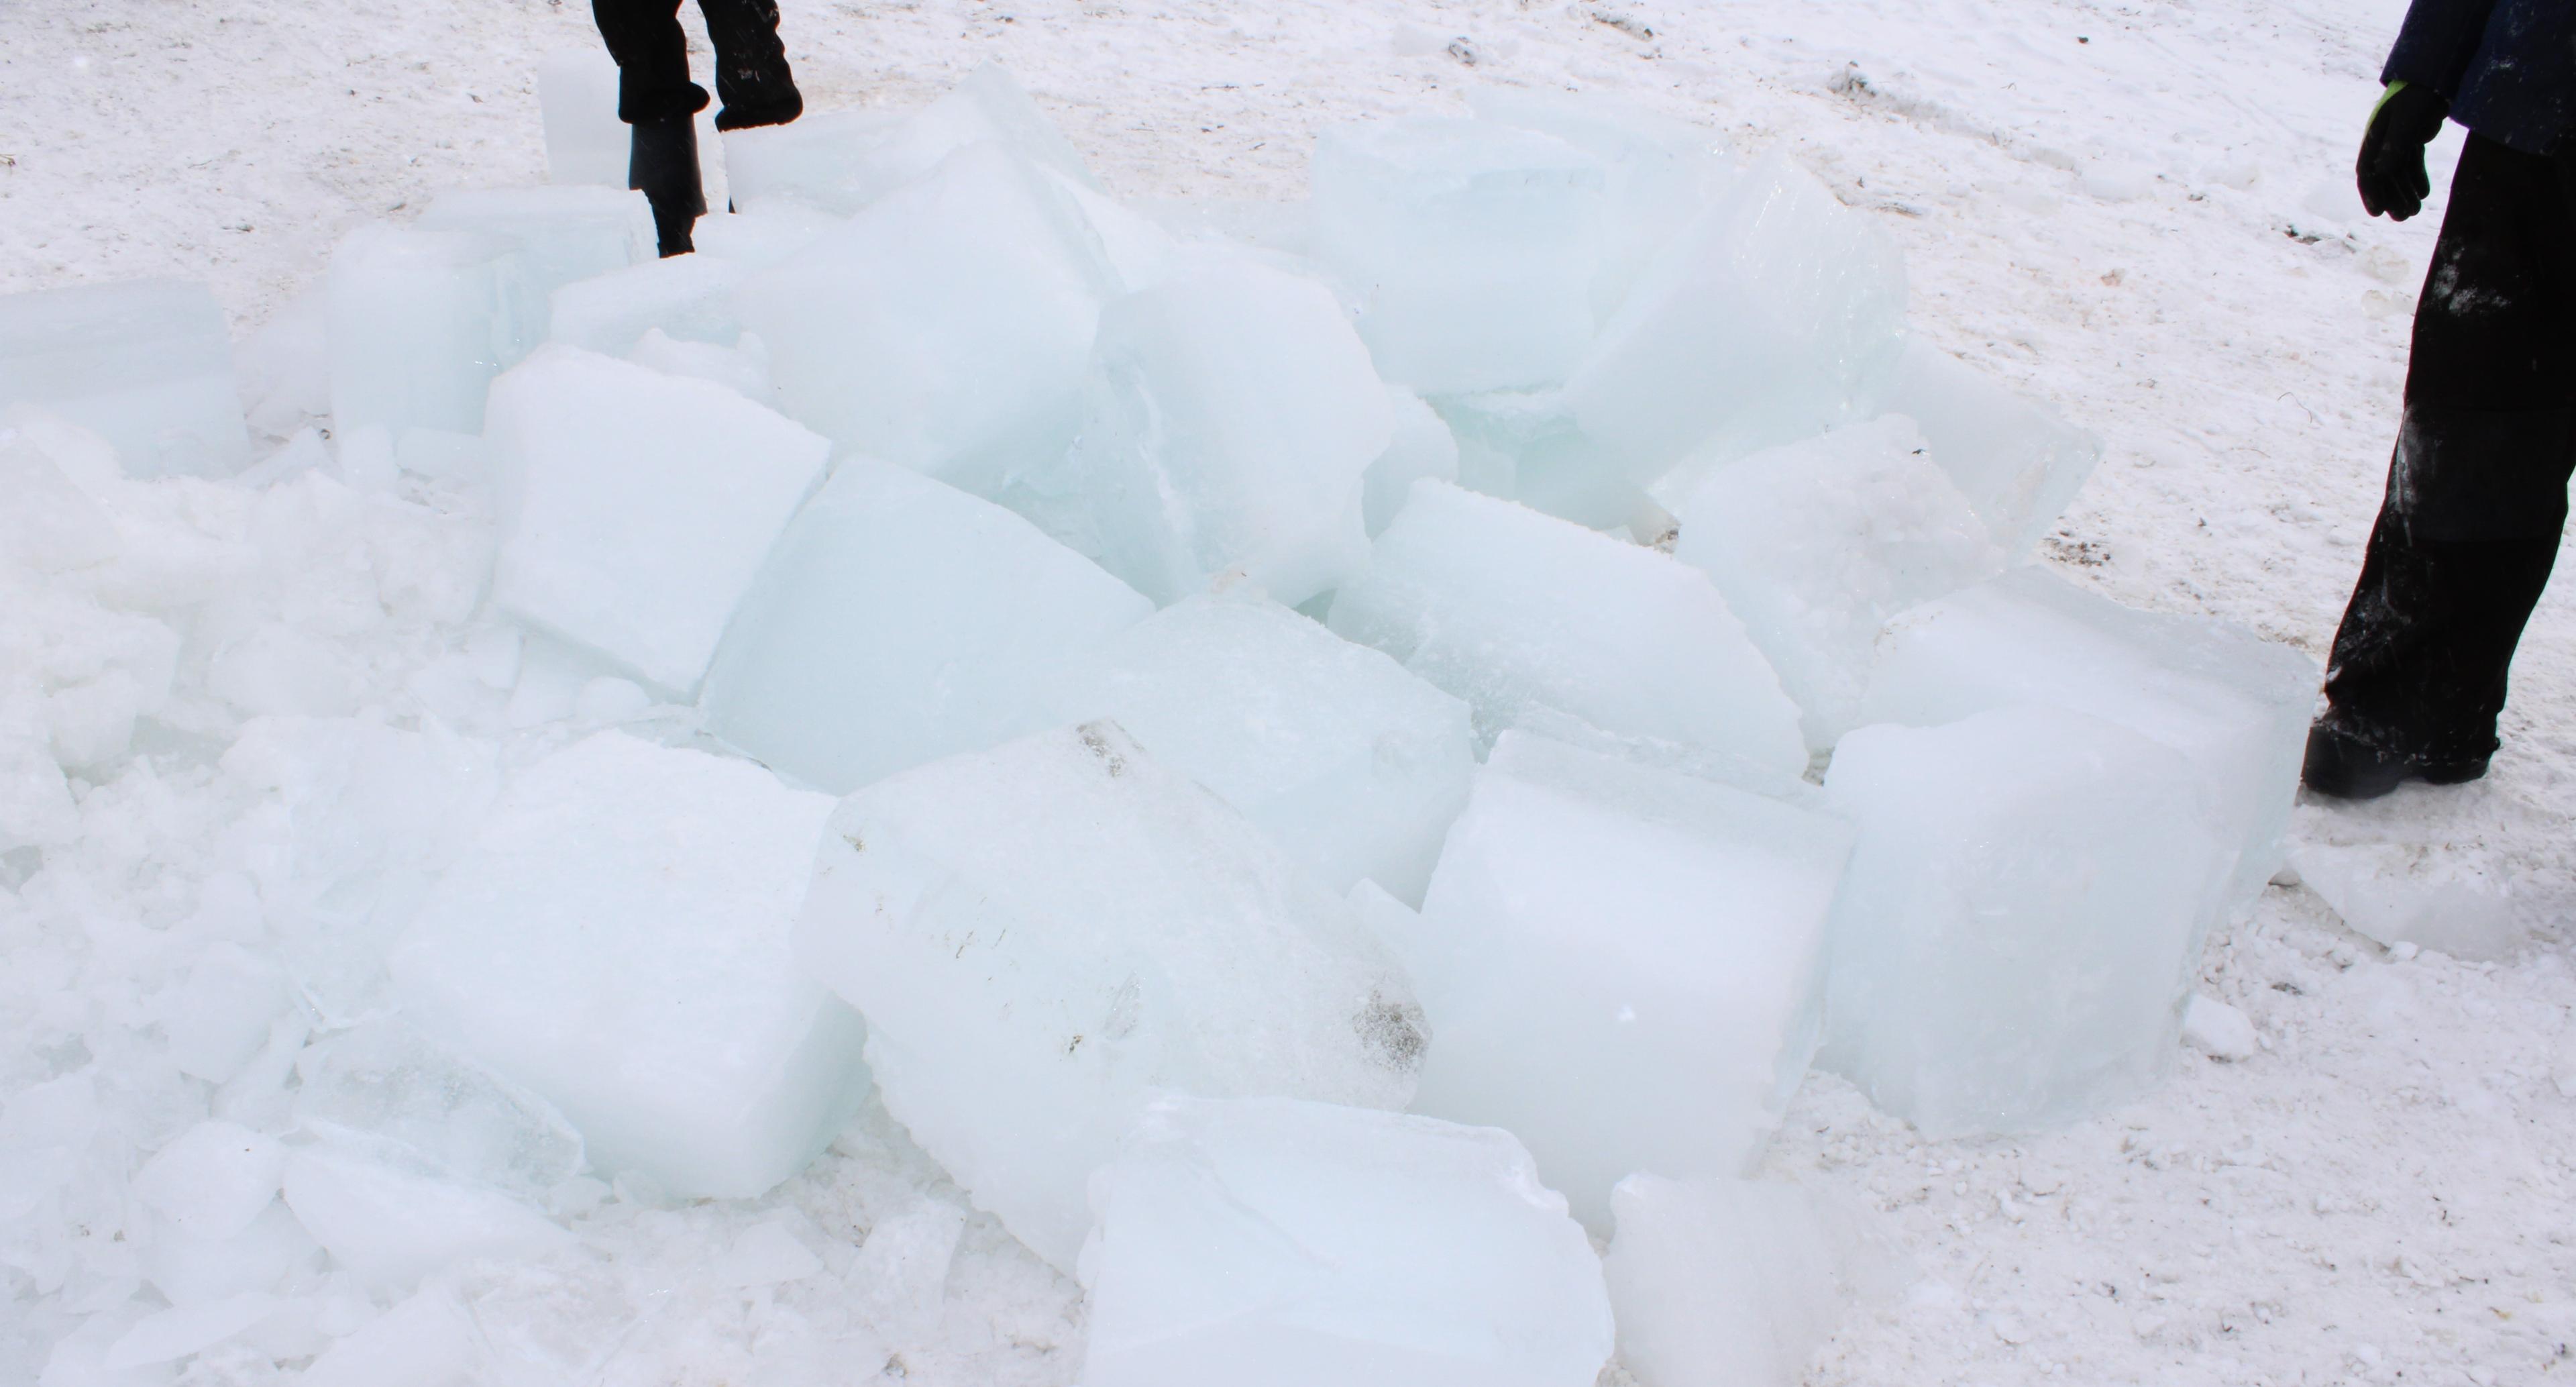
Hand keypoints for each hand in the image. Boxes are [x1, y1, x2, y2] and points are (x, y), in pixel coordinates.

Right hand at [2356, 81, 2449, 220]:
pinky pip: (2413, 163)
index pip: (2368, 171)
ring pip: (2399, 172)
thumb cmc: (2418, 96)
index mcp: (2374, 137)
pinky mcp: (2414, 137)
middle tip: (2402, 218)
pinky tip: (2424, 194)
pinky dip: (2417, 178)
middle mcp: (2383, 141)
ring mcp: (2398, 140)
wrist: (2435, 76)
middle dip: (2392, 198)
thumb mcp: (2406, 120)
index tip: (2376, 213)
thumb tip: (2383, 172)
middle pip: (2384, 176)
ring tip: (2416, 211)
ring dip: (2405, 192)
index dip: (2370, 193)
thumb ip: (2394, 146)